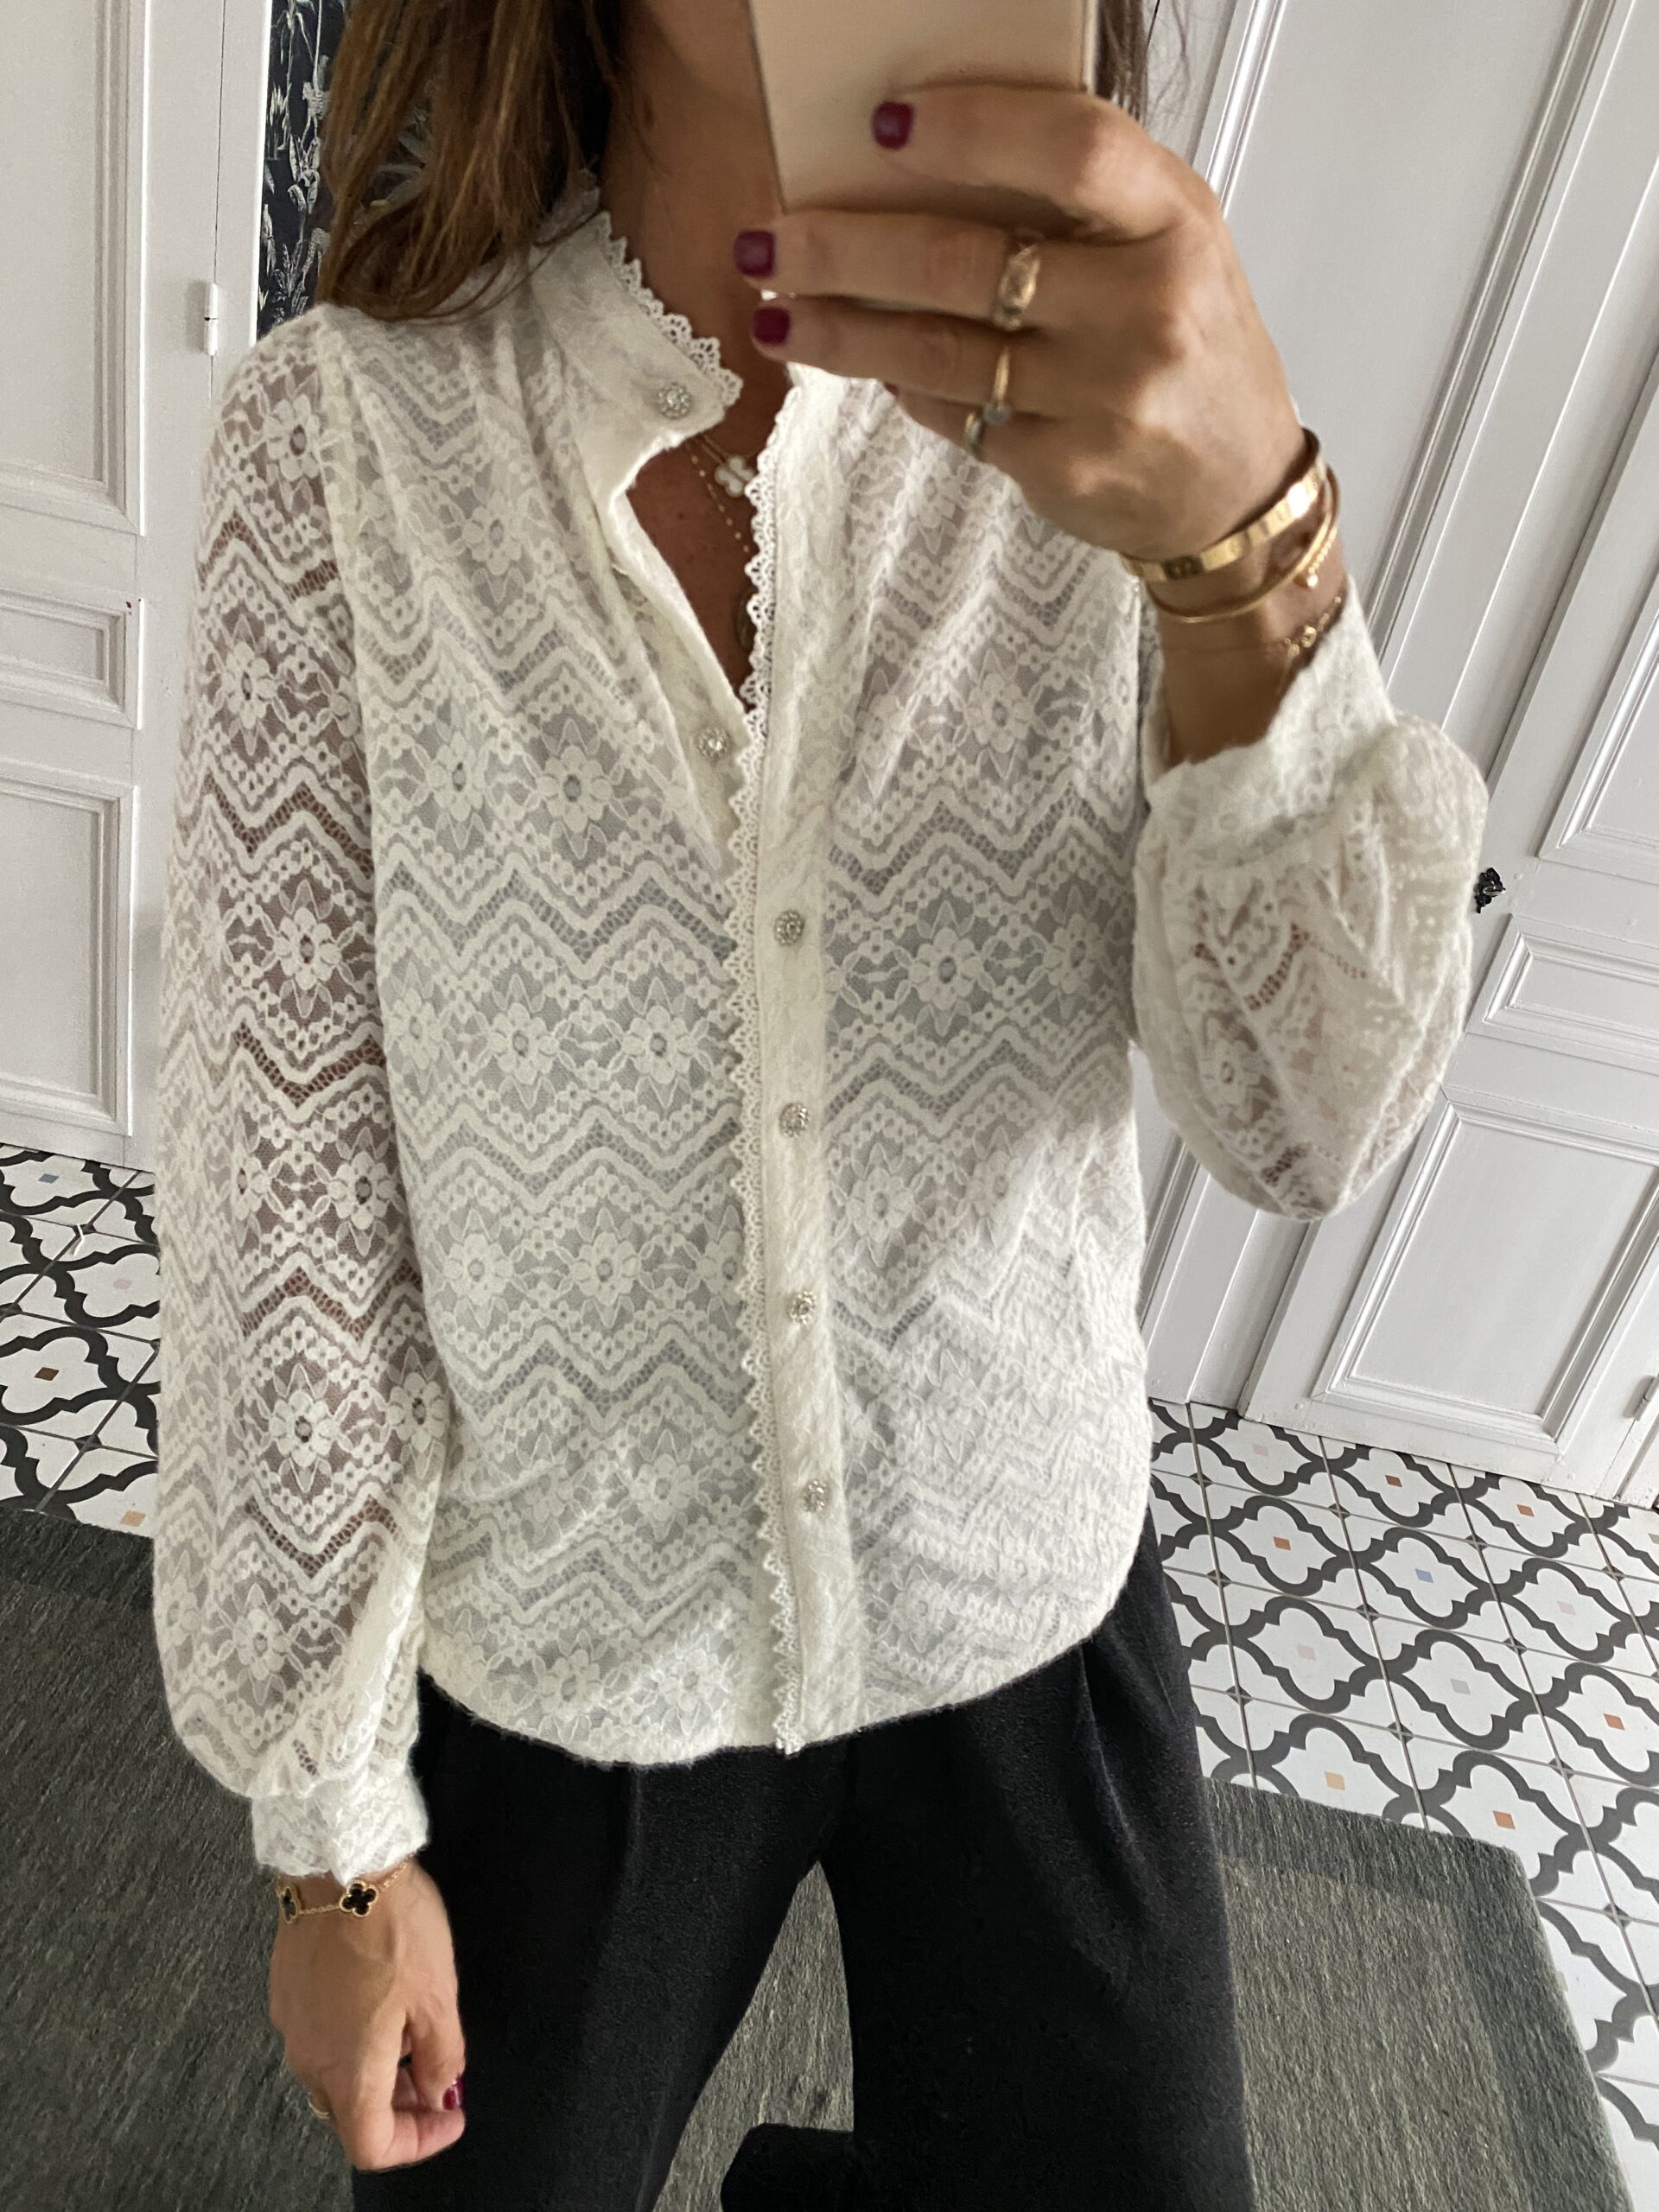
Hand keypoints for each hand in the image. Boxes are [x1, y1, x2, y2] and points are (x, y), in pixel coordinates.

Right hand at [270, 1857, 466, 2170]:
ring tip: (413, 2029)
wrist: (340, 1862)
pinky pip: (321, 2036)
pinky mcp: (287, 1992)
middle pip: (351, 2115)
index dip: (418, 2143)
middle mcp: (310, 2057)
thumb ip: (442, 2055)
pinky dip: (353, 2038)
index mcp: (348, 2069)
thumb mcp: (438, 1994)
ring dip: (377, 2071)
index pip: (372, 2146)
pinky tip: (381, 1998)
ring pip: (334, 2075)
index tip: (450, 2115)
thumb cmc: (391, 1925)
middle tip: (437, 2077)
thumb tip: (440, 2090)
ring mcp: (292, 2024)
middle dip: (400, 2108)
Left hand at [735, 83, 1307, 566]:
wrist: (1235, 485)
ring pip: (938, 349)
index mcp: (1175, 219)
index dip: (971, 130)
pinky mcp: (1063, 465)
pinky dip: (903, 385)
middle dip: (847, 247)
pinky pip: (955, 412)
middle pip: (966, 260)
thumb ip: (1076, 200)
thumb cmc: (1191, 346)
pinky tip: (869, 363)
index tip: (884, 125)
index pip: (1070, 149)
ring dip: (841, 328)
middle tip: (771, 238)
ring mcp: (1103, 394)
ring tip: (776, 308)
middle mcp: (1145, 305)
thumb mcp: (1168, 242)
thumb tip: (920, 171)